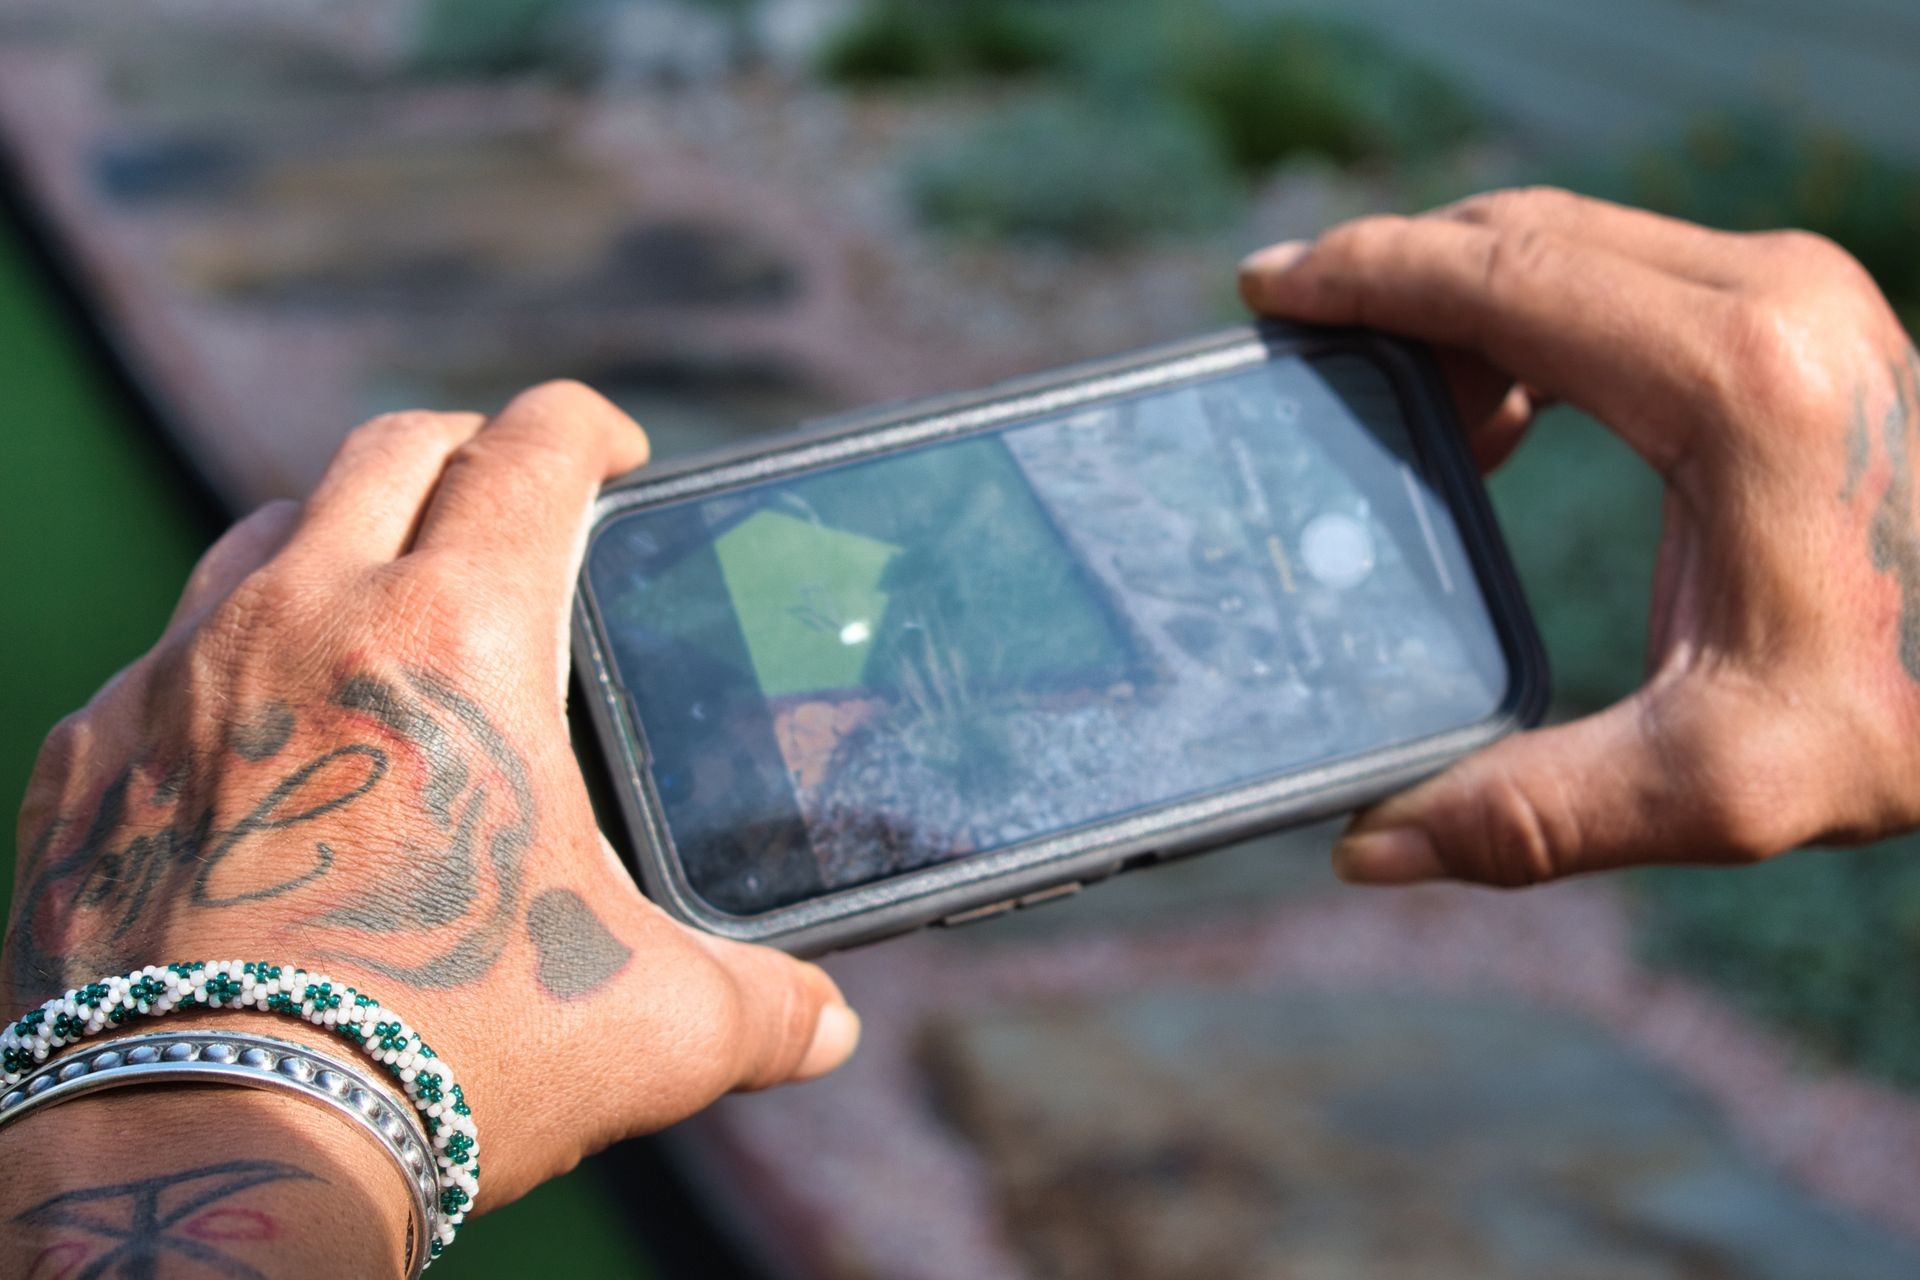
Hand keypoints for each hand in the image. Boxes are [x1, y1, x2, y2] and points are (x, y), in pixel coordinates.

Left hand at [5, 383, 859, 1208]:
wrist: (216, 1145)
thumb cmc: (450, 1058)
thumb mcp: (647, 1025)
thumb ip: (759, 1007)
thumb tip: (826, 1029)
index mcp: (460, 638)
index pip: (535, 450)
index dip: (590, 426)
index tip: (615, 450)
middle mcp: (307, 618)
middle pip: (392, 451)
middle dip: (466, 452)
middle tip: (505, 503)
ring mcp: (179, 679)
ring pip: (260, 534)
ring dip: (333, 540)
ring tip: (378, 605)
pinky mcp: (90, 759)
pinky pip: (156, 664)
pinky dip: (220, 672)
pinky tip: (256, 749)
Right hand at [1239, 187, 1919, 886]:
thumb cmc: (1916, 706)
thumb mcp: (1724, 781)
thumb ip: (1536, 813)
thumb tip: (1369, 848)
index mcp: (1731, 383)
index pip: (1503, 277)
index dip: (1367, 276)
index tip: (1269, 290)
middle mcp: (1770, 300)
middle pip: (1526, 234)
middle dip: (1395, 272)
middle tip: (1297, 327)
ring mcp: (1795, 293)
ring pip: (1575, 241)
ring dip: (1464, 295)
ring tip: (1390, 392)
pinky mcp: (1805, 316)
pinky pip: (1626, 272)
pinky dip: (1535, 314)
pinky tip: (1503, 411)